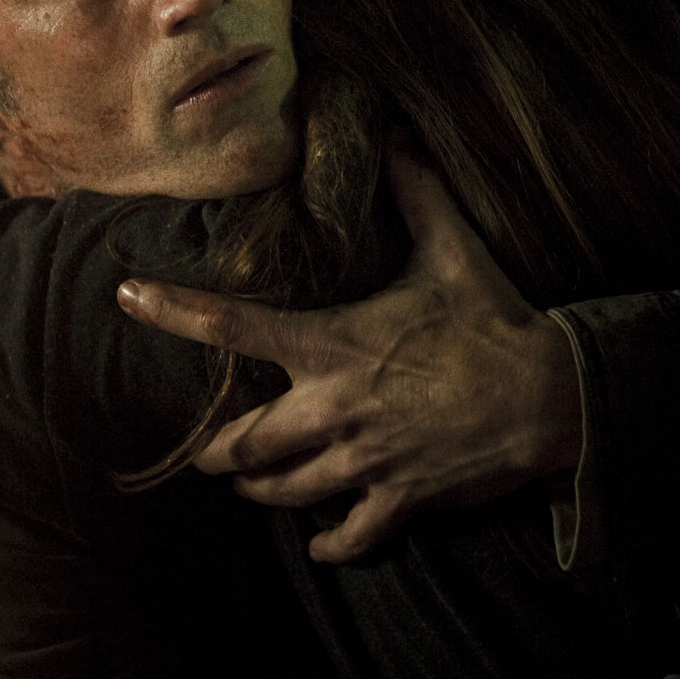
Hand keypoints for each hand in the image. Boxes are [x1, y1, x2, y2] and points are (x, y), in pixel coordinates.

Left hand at [117, 149, 580, 562]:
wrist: (551, 398)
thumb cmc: (494, 322)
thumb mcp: (452, 250)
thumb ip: (416, 193)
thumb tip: (397, 135)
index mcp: (333, 345)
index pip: (233, 325)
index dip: (172, 310)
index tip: (128, 296)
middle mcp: (334, 408)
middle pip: (241, 445)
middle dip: (216, 454)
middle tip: (208, 453)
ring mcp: (364, 459)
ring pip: (282, 492)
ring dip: (260, 491)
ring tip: (252, 486)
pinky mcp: (399, 498)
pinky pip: (348, 536)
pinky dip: (329, 543)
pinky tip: (321, 542)